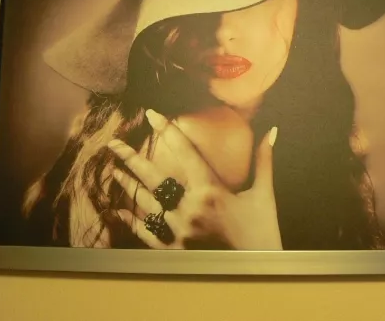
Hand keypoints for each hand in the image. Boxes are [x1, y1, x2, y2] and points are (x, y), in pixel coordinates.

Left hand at [108, 109, 281, 249]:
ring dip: (127, 186)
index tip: (153, 114)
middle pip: (153, 178)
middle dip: (130, 158)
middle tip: (112, 144)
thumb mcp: (264, 194)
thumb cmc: (262, 232)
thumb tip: (272, 130)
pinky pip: (146, 233)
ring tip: (113, 170)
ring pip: (145, 204)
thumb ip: (263, 161)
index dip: (168, 131)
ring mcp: (179, 231)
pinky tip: (118, 210)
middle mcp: (190, 209)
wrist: (259, 271)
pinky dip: (131, 221)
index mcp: (212, 192)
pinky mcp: (174, 250)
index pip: (185, 153)